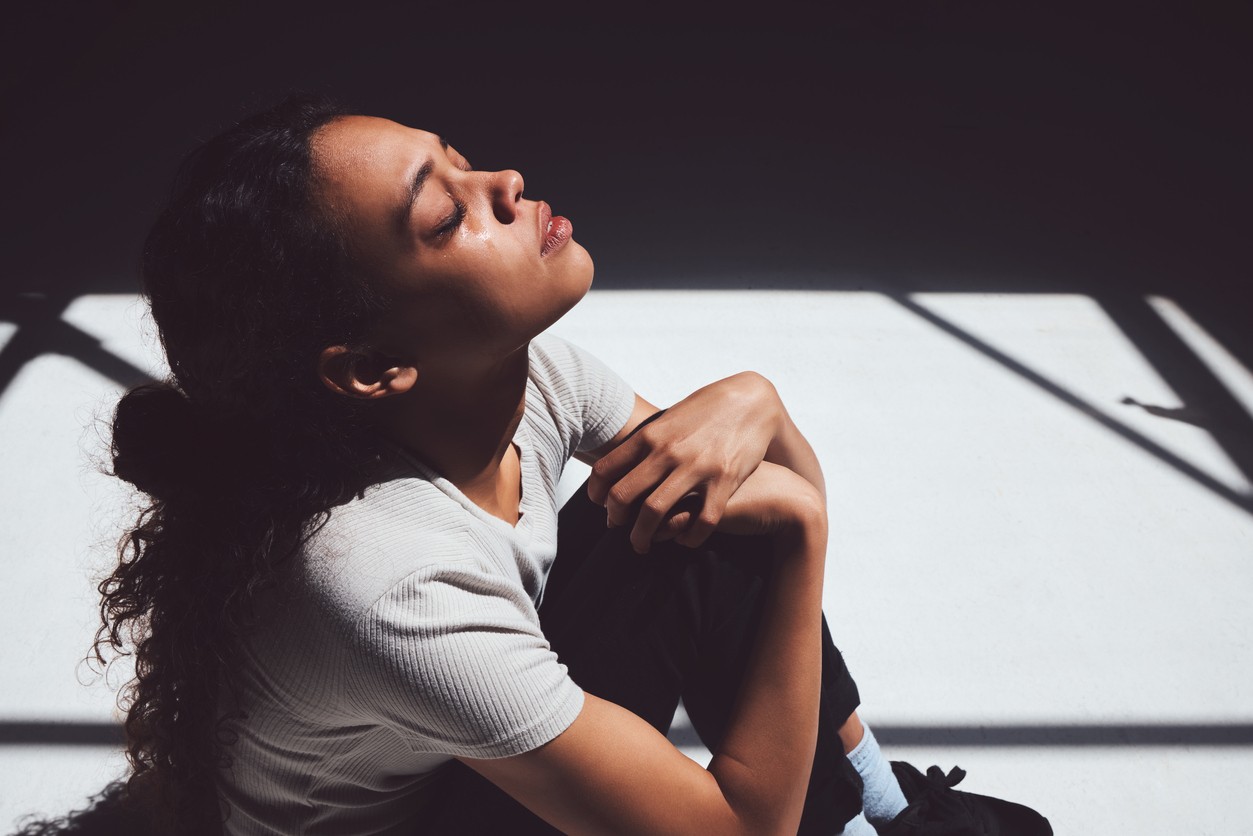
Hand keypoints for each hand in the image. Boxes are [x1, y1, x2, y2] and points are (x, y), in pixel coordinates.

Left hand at [588, 372, 780, 552]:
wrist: (754, 401)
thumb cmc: (709, 409)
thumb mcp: (671, 417)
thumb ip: (648, 439)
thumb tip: (619, 458)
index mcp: (651, 434)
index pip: (606, 469)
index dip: (597, 493)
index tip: (601, 504)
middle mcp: (668, 450)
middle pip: (623, 495)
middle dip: (615, 519)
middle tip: (617, 527)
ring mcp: (696, 467)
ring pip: (653, 512)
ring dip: (641, 536)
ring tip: (642, 544)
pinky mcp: (724, 481)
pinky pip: (701, 522)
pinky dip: (689, 538)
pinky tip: (685, 541)